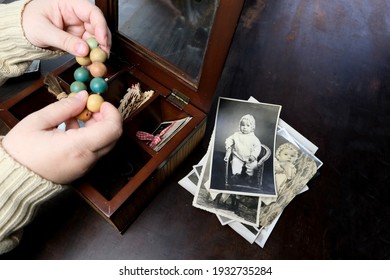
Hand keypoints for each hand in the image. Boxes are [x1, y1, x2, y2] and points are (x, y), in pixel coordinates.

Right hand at [2, 91, 121, 183]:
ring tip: (74, 115)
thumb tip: (83, 96)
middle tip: (88, 106)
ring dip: (96, 126)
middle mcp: (87, 159)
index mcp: (78, 147)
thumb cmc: (20, 151)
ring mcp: (86, 166)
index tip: (100, 102)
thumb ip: (64, 108)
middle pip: (112, 136)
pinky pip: (94, 149)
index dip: (112, 112)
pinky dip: (89, 135)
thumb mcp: (37, 122)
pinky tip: (70, 127)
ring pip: (104, 142)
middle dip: (105, 117)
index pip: (112, 129)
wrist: (12, 179)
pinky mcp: (82, 169)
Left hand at [22, 0, 110, 56]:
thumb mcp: (44, 31)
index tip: (102, 41)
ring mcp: (79, 28)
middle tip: (102, 57)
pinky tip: (89, 64)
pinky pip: (88, 49)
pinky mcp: (78, 40)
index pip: (92, 13)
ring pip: (96, 40)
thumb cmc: (28, 23)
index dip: (101, 26)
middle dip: (102, 43)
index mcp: (70, 4)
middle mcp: (78, 16)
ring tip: (95, 63)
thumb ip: (65, 41)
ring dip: (97, 52)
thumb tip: (84, 50)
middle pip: (98, 28)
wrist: (20, 32)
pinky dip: (90, 57)